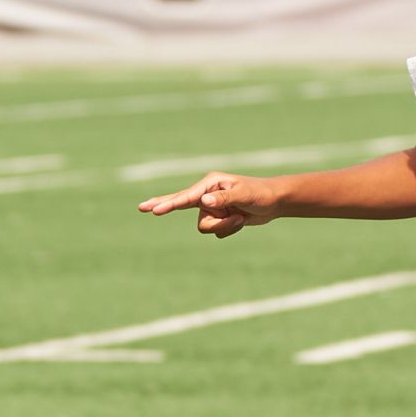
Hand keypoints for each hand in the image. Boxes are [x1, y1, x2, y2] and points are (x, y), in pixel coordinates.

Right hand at [135, 172, 281, 237]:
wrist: (274, 202)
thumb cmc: (260, 194)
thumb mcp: (244, 195)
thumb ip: (224, 198)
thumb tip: (204, 201)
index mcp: (210, 184)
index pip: (185, 197)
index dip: (169, 204)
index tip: (154, 210)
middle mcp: (207, 195)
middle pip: (181, 206)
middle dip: (164, 206)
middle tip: (142, 207)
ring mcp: (211, 207)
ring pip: (205, 227)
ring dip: (224, 227)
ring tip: (240, 217)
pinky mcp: (217, 218)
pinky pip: (215, 232)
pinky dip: (228, 230)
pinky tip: (240, 221)